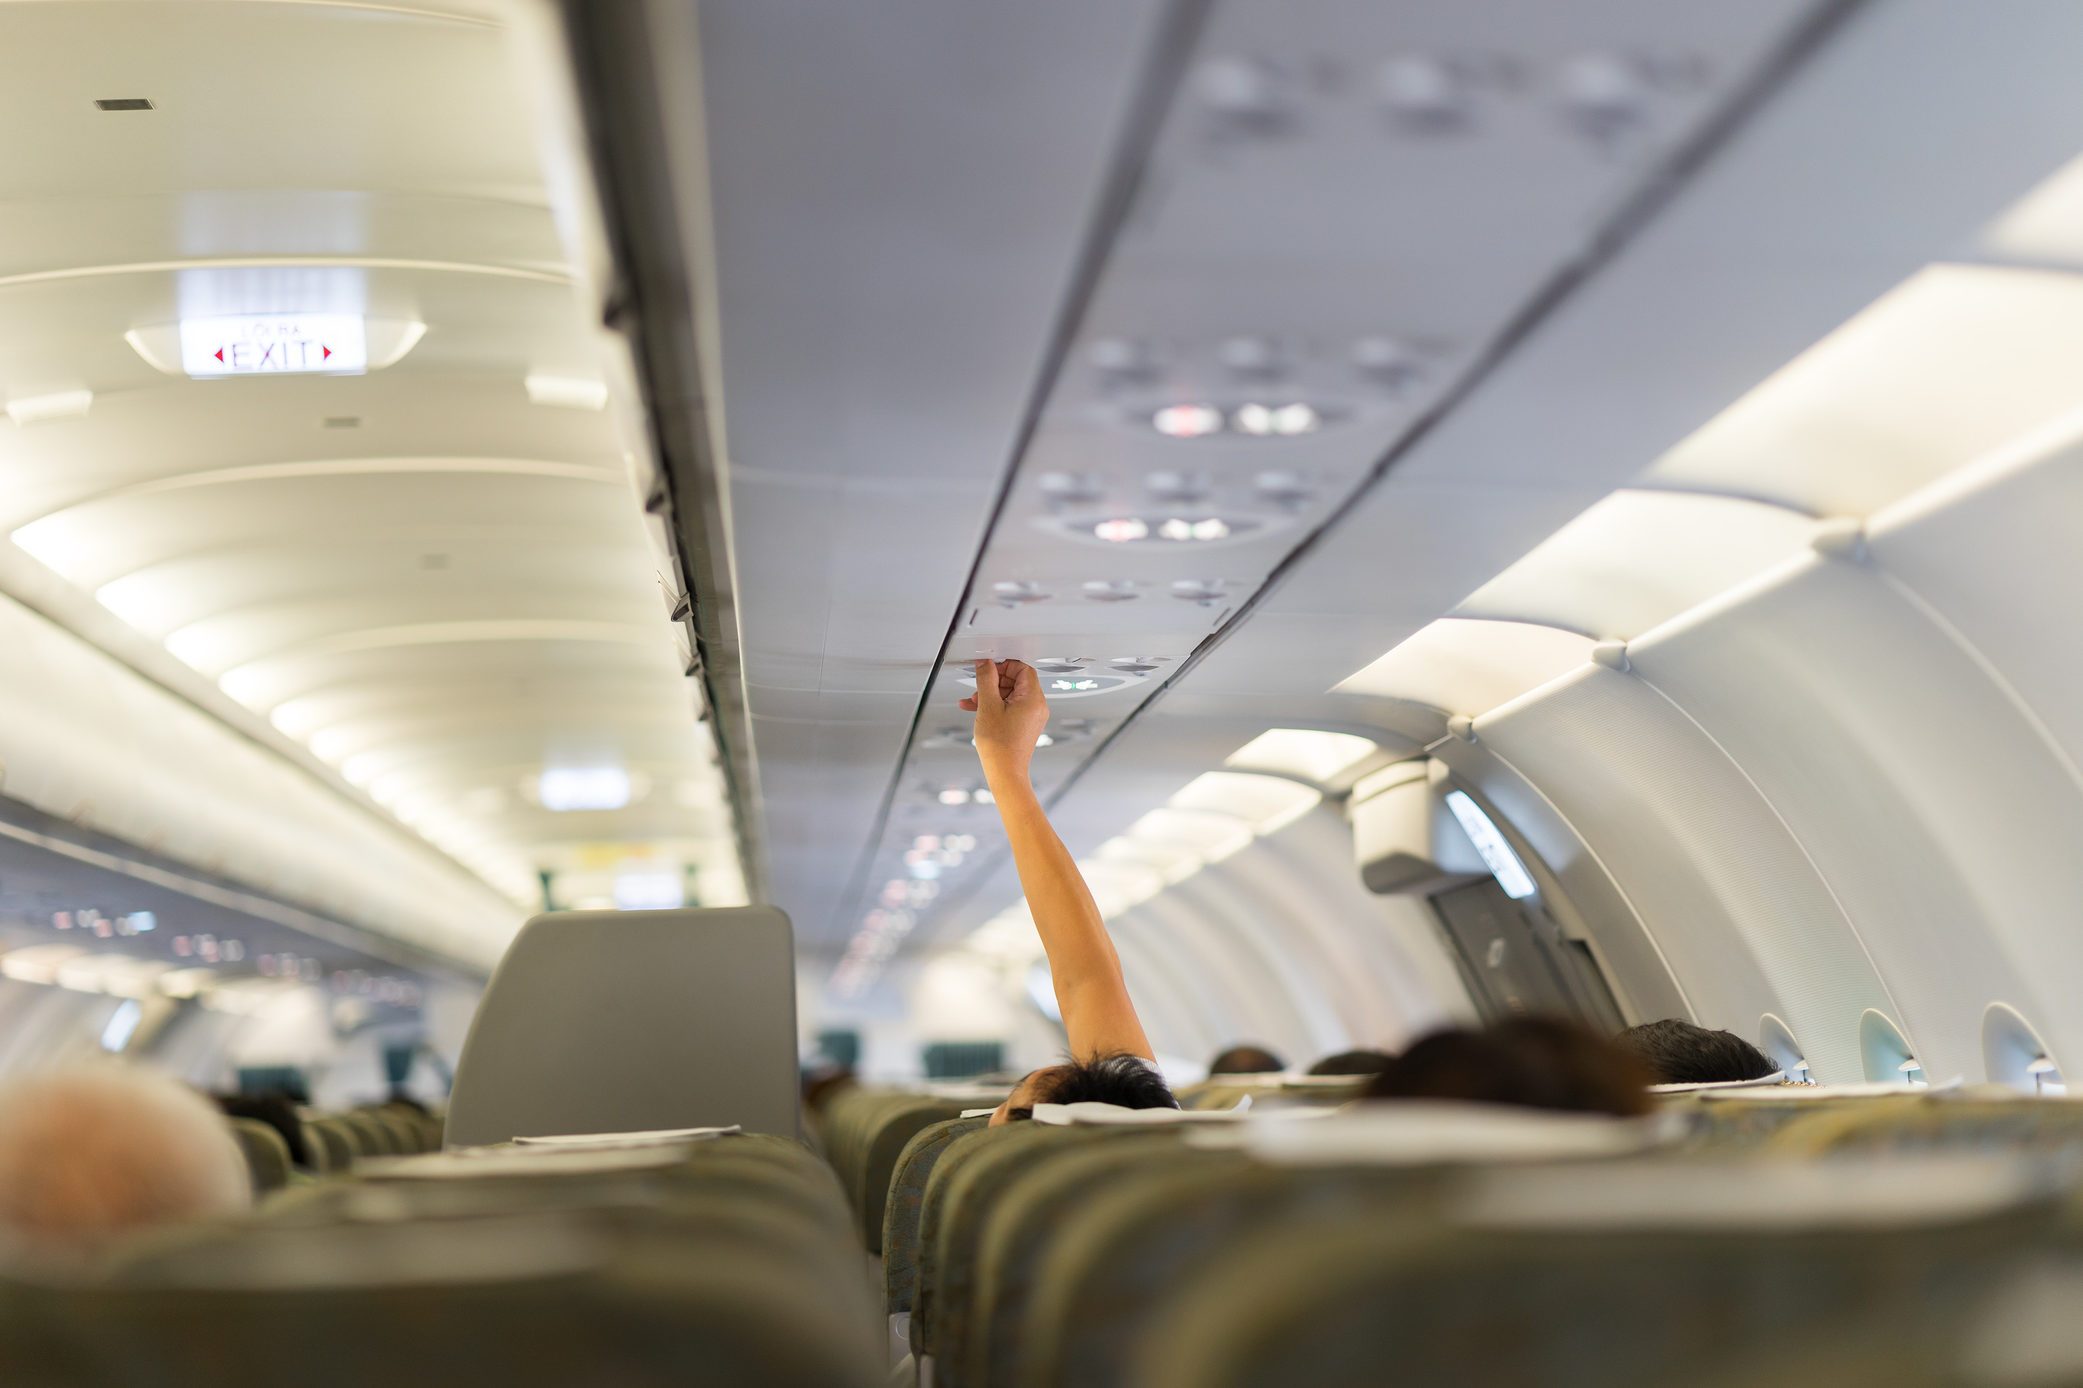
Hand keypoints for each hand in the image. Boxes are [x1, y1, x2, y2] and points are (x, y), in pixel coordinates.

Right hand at [961, 659, 1047, 776]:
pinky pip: (1011, 707)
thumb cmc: (1001, 746)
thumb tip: (985, 664)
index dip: (1003, 666)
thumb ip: (986, 679)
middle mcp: (1037, 706)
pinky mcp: (1025, 725)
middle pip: (1016, 681)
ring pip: (1011, 695)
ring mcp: (1032, 717)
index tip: (987, 668)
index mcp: (1033, 698)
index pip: (1022, 668)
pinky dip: (995, 706)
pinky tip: (977, 710)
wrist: (1005, 773)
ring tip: (973, 702)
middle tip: (978, 688)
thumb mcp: (988, 705)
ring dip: (991, 694)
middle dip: (993, 682)